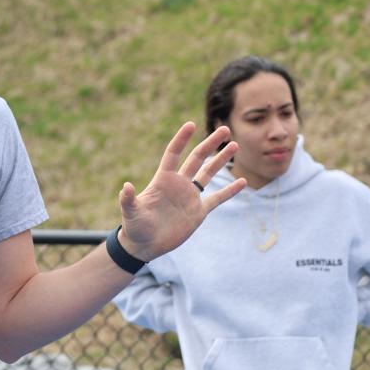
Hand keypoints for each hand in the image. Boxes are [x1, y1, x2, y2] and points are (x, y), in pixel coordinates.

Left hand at [117, 123, 245, 261]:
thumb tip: (126, 186)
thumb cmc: (135, 227)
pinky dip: (230, 191)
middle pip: (197, 158)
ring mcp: (190, 197)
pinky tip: (243, 182)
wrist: (145, 245)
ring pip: (208, 173)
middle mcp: (179, 184)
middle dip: (210, 144)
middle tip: (224, 129)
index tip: (191, 125)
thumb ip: (129, 200)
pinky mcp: (198, 212)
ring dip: (221, 160)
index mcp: (163, 180)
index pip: (174, 154)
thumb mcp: (131, 213)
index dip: (181, 140)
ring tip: (233, 145)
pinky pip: (217, 198)